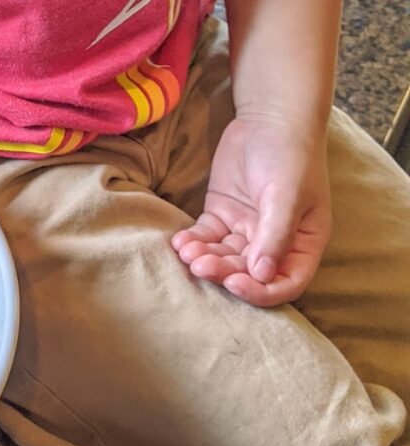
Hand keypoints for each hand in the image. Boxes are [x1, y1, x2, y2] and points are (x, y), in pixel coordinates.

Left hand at [170, 112, 330, 306]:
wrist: (270, 116)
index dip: (260, 292)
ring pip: (223, 257)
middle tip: (200, 264)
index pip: (286, 283)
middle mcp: (275, 242)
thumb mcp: (287, 195)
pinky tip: (180, 241)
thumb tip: (261, 275)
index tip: (234, 282)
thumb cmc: (290, 153)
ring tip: (187, 250)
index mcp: (303, 243)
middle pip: (247, 273)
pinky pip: (206, 238)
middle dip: (223, 272)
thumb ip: (275, 236)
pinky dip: (192, 243)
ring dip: (204, 259)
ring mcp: (246, 230)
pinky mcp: (222, 216)